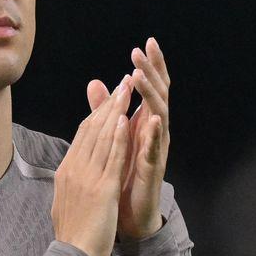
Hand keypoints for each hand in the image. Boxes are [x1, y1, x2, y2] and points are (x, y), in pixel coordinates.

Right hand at [53, 75, 132, 255]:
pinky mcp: (101, 187)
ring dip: (116, 111)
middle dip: (108, 104)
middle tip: (122, 83)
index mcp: (66, 171)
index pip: (82, 135)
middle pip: (91, 129)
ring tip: (127, 90)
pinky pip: (111, 157)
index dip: (97, 113)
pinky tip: (126, 119)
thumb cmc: (73, 234)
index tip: (110, 98)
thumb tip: (71, 171)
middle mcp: (74, 169)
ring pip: (102, 137)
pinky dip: (119, 136)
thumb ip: (71, 182)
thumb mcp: (66, 201)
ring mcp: (86, 177)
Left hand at [85, 37, 170, 239]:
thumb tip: (96, 82)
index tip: (148, 42)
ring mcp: (156, 150)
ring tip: (141, 77)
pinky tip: (153, 119)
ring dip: (150, 96)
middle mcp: (155, 132)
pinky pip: (155, 149)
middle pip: (158, 95)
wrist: (128, 212)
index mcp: (145, 123)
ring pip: (158, 117)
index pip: (151, 88)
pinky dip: (154, 134)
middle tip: (144, 50)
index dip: (152, 66)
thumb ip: (106, 110)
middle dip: (152, 72)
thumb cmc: (123, 173)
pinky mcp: (152, 169)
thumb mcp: (113, 135)